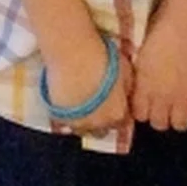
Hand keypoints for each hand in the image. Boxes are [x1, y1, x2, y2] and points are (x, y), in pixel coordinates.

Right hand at [43, 25, 133, 141]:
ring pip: (82, 130)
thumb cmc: (100, 59)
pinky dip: (67, 116)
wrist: (72, 55)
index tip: (113, 106)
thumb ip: (127, 87)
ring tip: (81, 103)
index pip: (121, 124)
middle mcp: (99, 124)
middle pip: (102, 130)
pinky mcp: (59, 118)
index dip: (117, 113)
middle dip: (101, 120)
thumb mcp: (125, 70)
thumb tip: (125, 91)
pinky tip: (67, 101)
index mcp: (117, 113)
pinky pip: (64, 123)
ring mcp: (77, 123)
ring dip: (84, 120)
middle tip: (97, 104)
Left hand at [129, 10, 186, 131]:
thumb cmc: (159, 31)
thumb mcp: (141, 55)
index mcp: (144, 87)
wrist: (186, 23)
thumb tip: (138, 87)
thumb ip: (140, 77)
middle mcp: (162, 97)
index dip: (142, 111)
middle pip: (159, 125)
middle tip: (163, 106)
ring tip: (181, 106)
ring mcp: (184, 96)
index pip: (139, 116)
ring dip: (180, 117)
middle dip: (160, 118)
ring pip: (180, 125)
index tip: (145, 105)